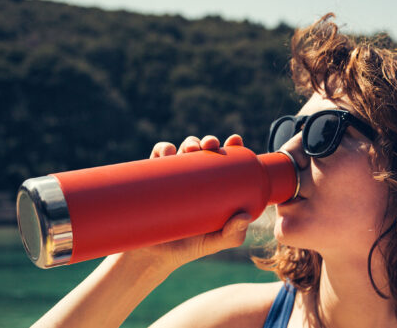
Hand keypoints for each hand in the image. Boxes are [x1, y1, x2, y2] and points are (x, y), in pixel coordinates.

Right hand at [126, 135, 251, 269]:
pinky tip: (167, 152)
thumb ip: (233, 235)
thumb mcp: (215, 242)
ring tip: (191, 149)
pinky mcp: (153, 181)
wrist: (154, 257)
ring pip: (182, 150)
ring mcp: (174, 178)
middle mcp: (194, 177)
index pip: (225, 159)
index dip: (231, 145)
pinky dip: (162, 150)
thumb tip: (243, 216)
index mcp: (213, 185)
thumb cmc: (189, 247)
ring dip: (189, 142)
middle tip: (210, 145)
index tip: (235, 140)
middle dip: (209, 141)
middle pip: (204, 150)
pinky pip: (157, 158)